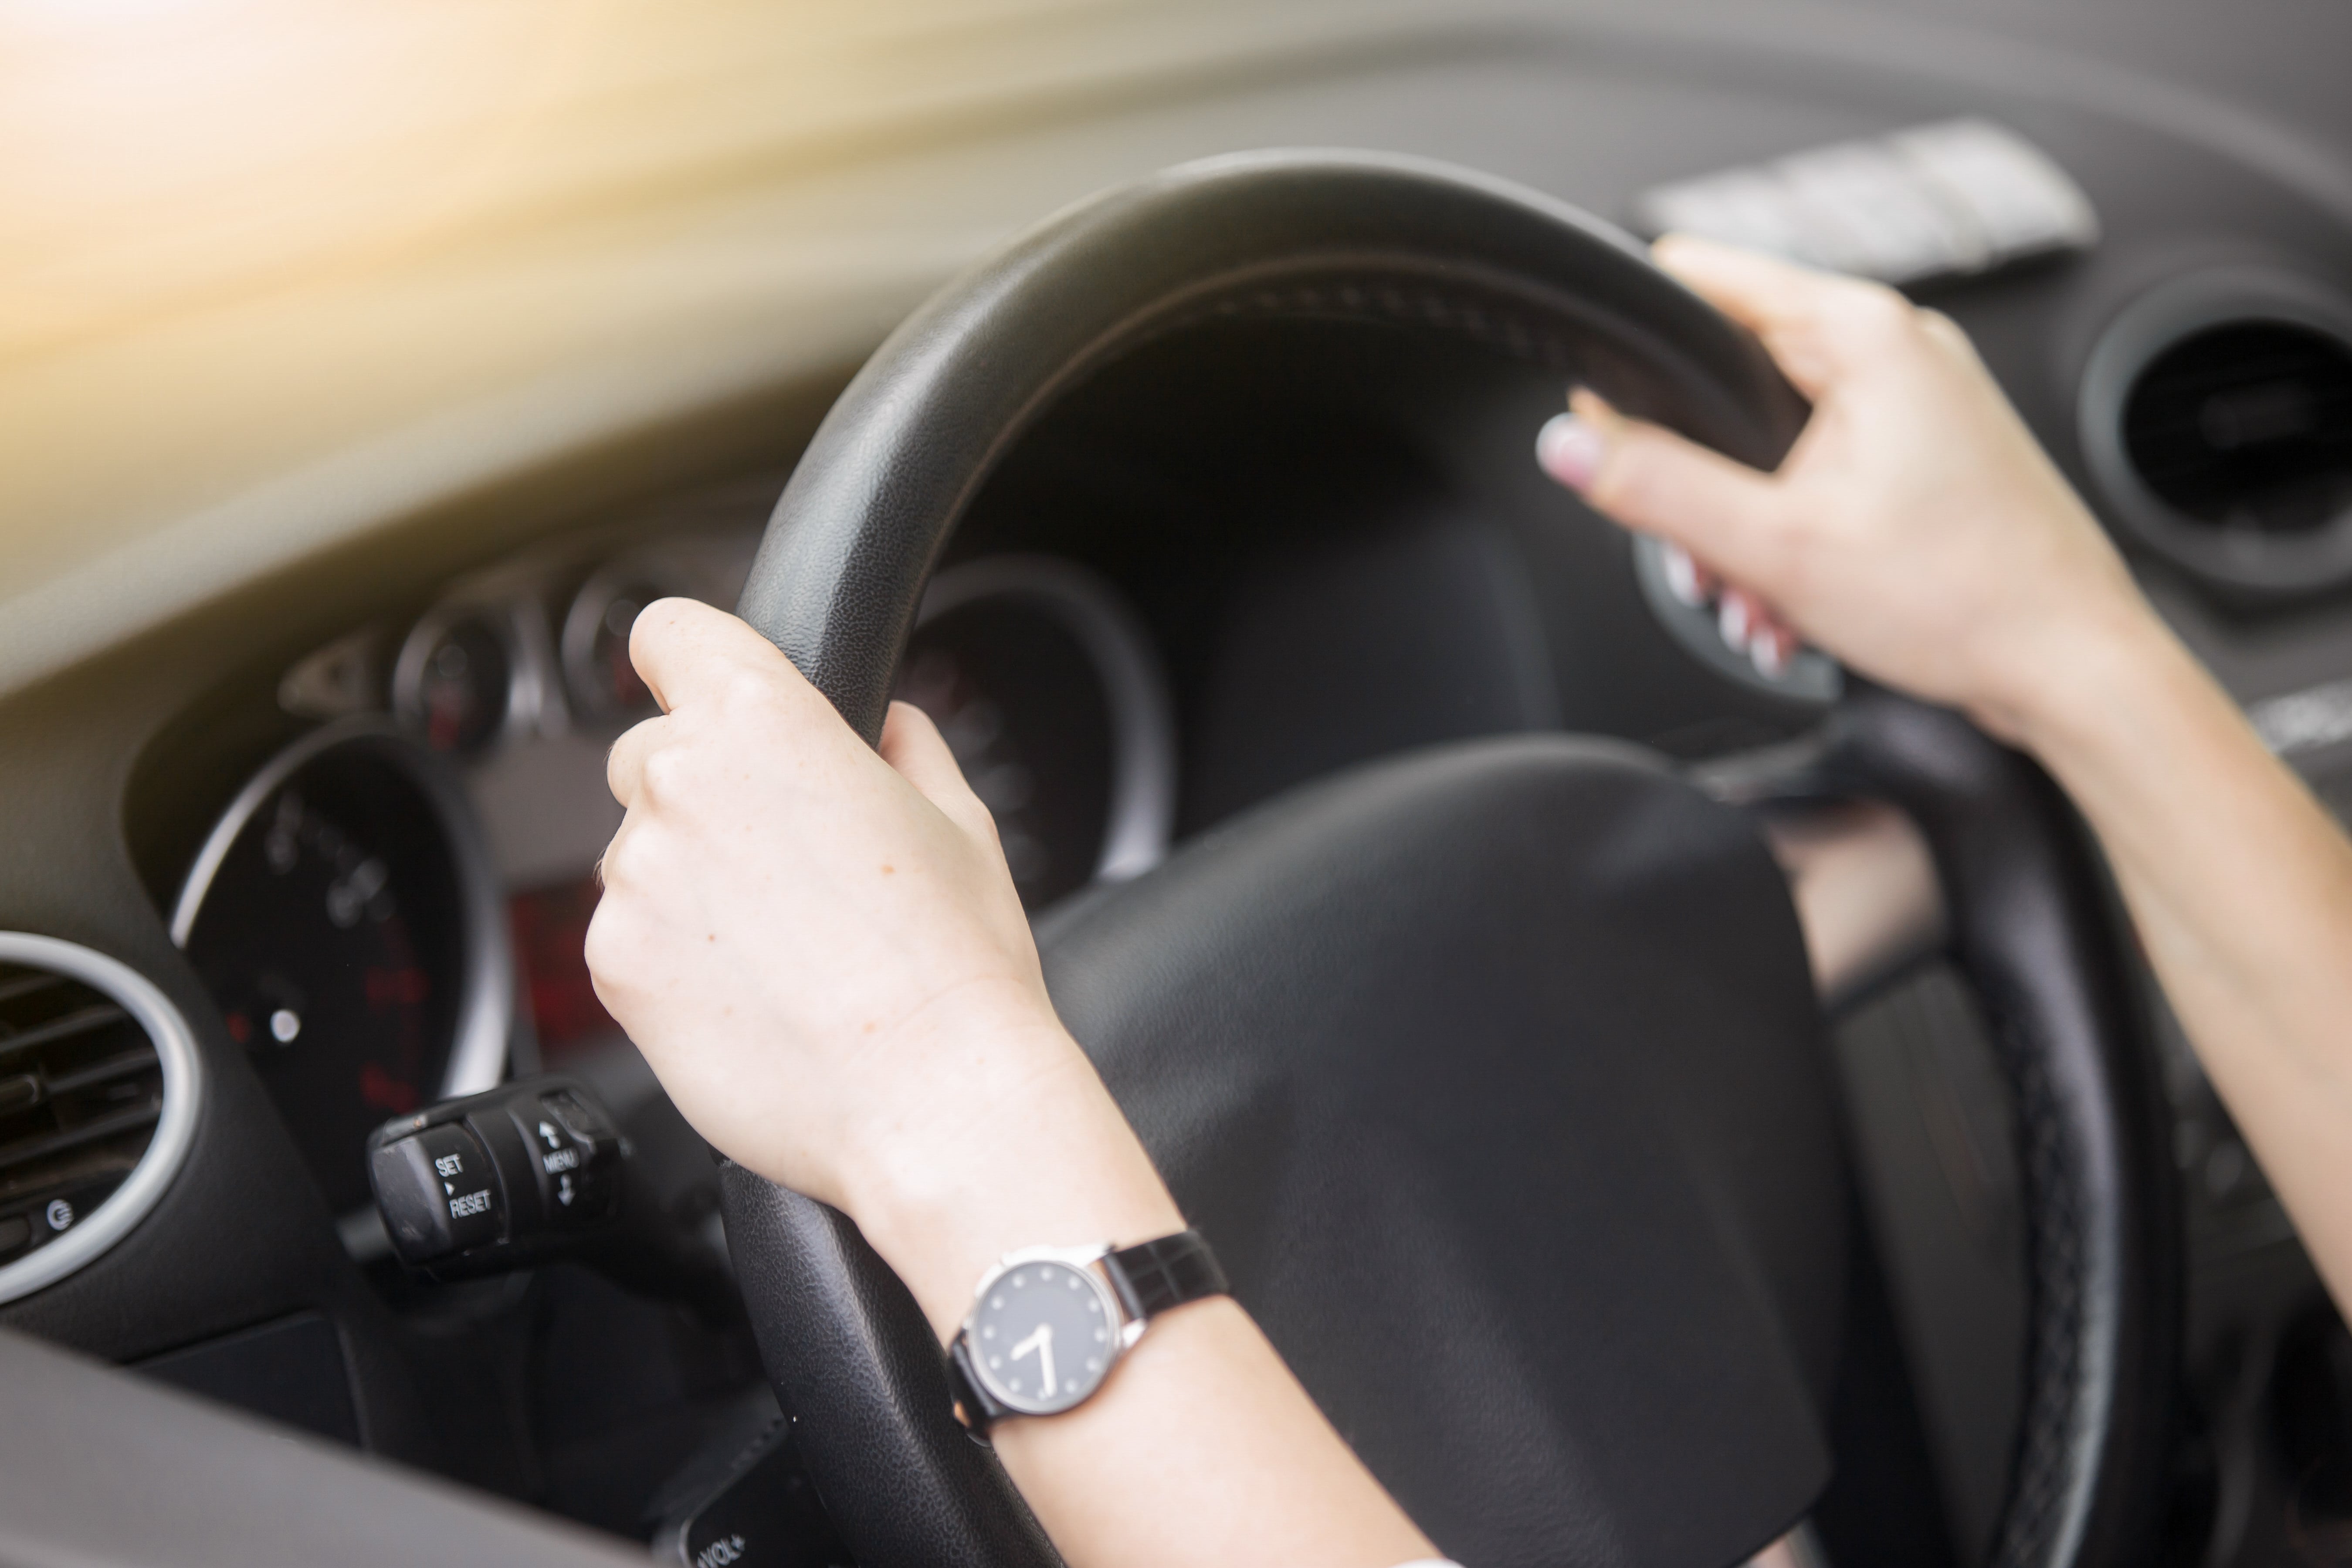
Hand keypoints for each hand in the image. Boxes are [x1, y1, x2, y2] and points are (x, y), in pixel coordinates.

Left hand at [585, 599, 1178, 1338]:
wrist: (934, 1100)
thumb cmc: (959, 968)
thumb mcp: (960, 822)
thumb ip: (905, 748)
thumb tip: (886, 724)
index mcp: (765, 720)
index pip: (669, 632)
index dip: (688, 661)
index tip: (701, 689)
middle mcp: (682, 784)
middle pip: (651, 753)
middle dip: (704, 794)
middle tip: (784, 866)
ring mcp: (636, 878)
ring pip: (639, 855)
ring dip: (688, 885)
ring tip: (783, 950)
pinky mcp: (612, 967)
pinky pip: (629, 940)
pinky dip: (674, 963)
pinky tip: (755, 998)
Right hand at [1535, 234, 2161, 744]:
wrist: (2070, 667)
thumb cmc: (1967, 600)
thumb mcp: (1777, 546)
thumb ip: (1655, 489)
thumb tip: (1568, 446)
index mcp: (1863, 333)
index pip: (1701, 278)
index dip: (1638, 351)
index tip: (1612, 425)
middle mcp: (1896, 348)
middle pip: (1730, 378)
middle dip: (1696, 480)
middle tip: (1703, 559)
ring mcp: (1916, 400)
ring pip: (1773, 440)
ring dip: (1743, 528)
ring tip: (1758, 601)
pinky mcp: (1926, 452)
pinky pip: (1822, 472)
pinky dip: (1792, 537)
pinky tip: (1793, 605)